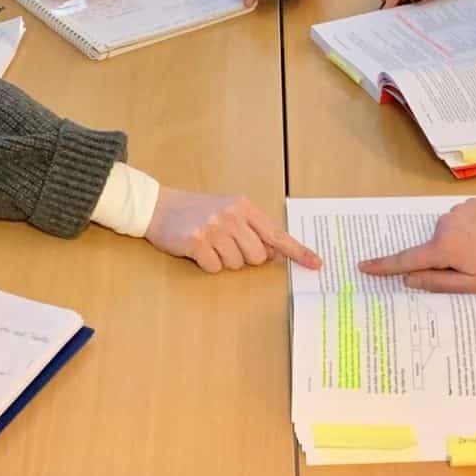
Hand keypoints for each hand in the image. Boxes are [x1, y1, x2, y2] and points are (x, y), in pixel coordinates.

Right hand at [144, 188, 322, 272]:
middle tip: (225, 244)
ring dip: (224, 260)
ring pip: (236, 264)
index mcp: (244, 207)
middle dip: (244, 257)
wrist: (160, 206)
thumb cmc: (198, 210)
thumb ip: (252, 229)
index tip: (316, 263)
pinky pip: (216, 268)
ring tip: (209, 243)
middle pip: (257, 256)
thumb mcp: (229, 211)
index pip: (277, 233)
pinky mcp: (197, 242)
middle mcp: (232, 216)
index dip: (298, 251)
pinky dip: (208, 264)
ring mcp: (214, 228)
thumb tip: (273, 253)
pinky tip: (198, 250)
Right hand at [358, 198, 475, 291]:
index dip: (385, 266)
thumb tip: (409, 279)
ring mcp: (460, 210)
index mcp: (445, 246)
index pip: (407, 260)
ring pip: (448, 237)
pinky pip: (462, 225)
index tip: (364, 266)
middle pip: (432, 249)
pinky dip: (470, 236)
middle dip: (444, 263)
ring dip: (460, 249)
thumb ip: (438, 283)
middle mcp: (446, 223)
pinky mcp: (473, 204)